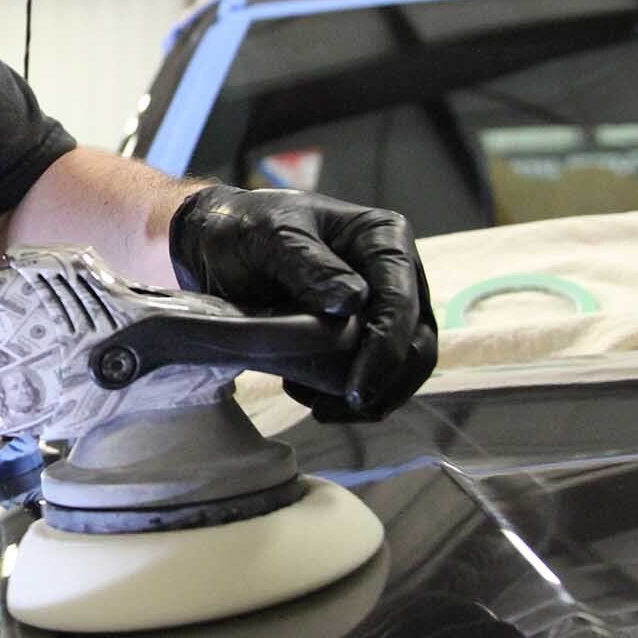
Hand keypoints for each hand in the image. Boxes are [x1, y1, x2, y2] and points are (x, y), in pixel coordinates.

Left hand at [168, 186, 436, 420]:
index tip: (356, 389)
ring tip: (317, 407)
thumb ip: (307, 264)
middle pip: (417, 339)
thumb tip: (353, 301)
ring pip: (402, 364)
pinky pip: (375, 373)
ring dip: (369, 396)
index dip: (386, 348)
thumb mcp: (268, 237)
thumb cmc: (246, 228)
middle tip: (334, 409)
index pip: (401, 299)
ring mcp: (384, 304)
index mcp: (383, 237)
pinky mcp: (364, 333)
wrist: (221, 241)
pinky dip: (349, 396)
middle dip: (384, 382)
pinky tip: (309, 396)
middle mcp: (395, 271)